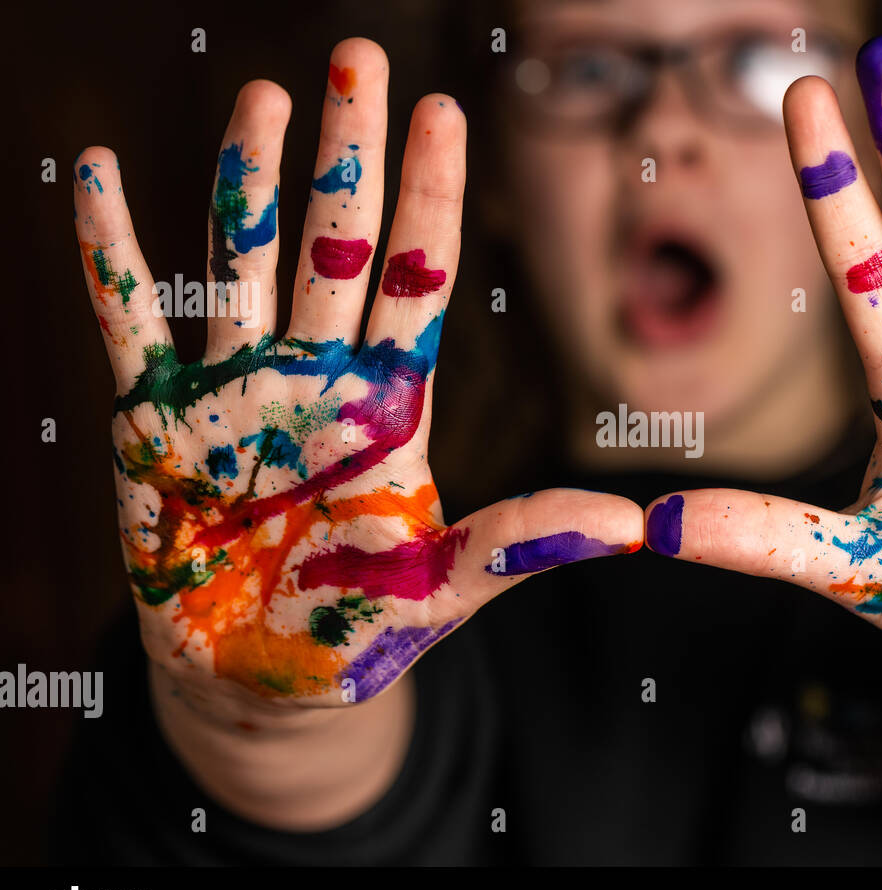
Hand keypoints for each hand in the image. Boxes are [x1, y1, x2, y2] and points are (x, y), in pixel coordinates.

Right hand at [76, 38, 642, 708]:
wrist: (262, 679)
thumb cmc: (358, 630)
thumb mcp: (444, 587)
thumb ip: (520, 546)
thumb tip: (629, 527)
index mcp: (390, 408)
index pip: (419, 281)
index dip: (428, 200)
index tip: (444, 113)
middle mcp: (317, 379)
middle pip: (337, 245)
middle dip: (348, 154)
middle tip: (359, 57)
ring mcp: (235, 392)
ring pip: (243, 261)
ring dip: (247, 178)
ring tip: (263, 94)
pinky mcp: (155, 423)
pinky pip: (129, 321)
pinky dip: (110, 251)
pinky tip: (95, 172)